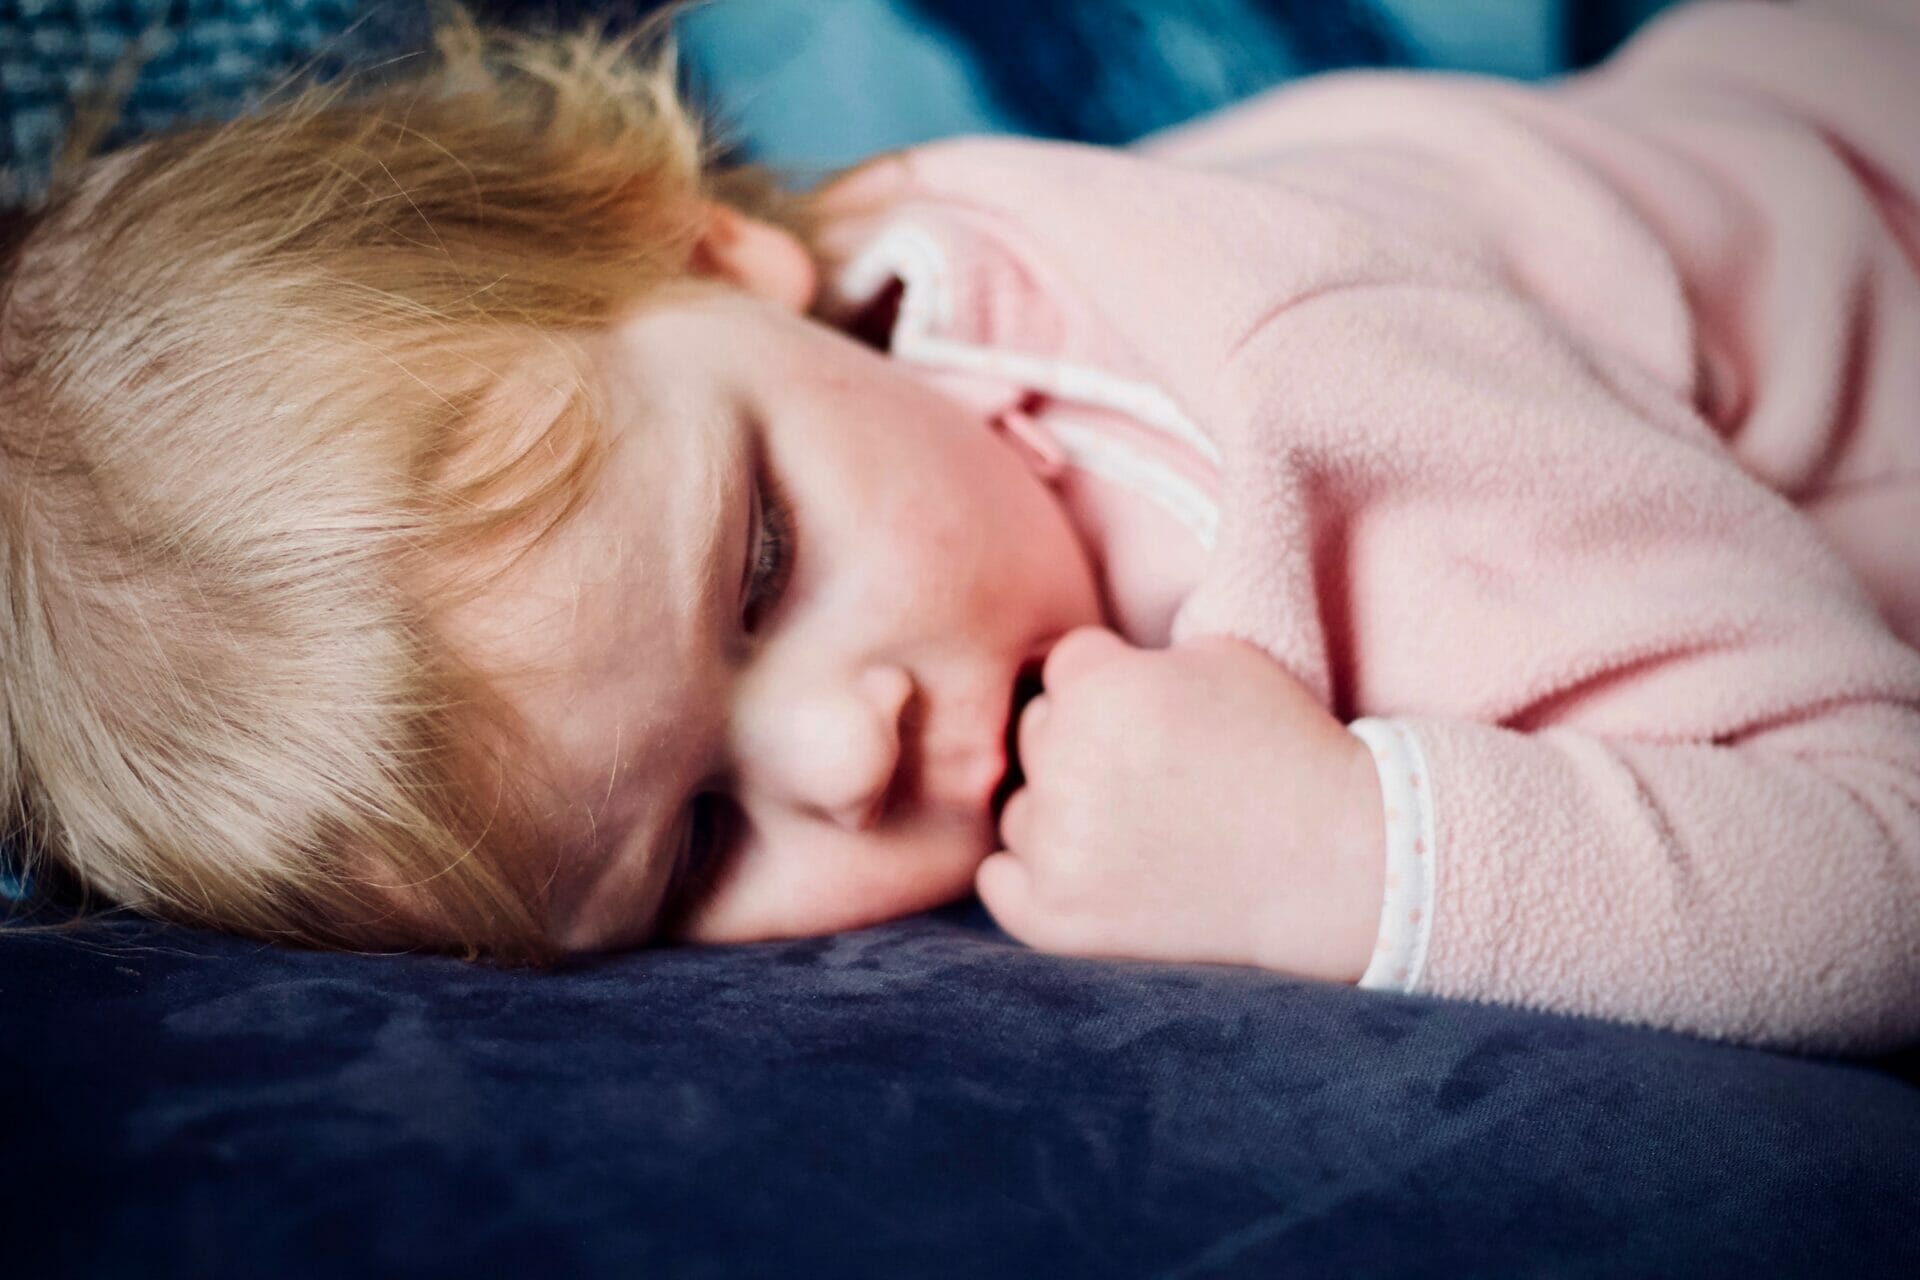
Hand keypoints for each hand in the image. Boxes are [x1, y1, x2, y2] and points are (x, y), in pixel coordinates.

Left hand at [978, 627, 1385, 982]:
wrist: (1335, 862)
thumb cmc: (1283, 748)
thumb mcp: (1216, 654)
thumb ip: (1127, 652)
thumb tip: (1058, 668)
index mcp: (1098, 689)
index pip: (1063, 668)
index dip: (1115, 685)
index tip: (1164, 717)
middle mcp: (1067, 764)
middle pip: (1035, 733)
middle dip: (1084, 743)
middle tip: (1156, 774)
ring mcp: (1058, 848)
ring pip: (1021, 807)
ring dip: (1063, 811)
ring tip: (1143, 824)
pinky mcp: (1057, 917)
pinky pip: (999, 881)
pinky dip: (1032, 876)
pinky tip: (1090, 867)